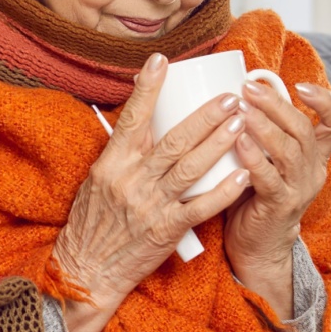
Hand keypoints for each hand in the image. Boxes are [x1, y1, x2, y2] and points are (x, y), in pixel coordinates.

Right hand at [53, 53, 252, 331]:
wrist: (87, 271)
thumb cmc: (93, 223)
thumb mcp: (97, 181)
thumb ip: (120, 153)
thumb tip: (138, 119)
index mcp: (111, 163)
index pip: (132, 118)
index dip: (148, 87)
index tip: (163, 60)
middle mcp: (131, 180)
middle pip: (173, 140)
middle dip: (205, 116)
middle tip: (231, 97)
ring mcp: (150, 206)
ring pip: (191, 168)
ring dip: (219, 143)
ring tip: (241, 123)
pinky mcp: (166, 230)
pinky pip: (200, 207)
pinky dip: (223, 191)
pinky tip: (243, 175)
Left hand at [222, 80, 330, 319]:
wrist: (257, 246)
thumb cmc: (256, 194)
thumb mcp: (270, 159)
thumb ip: (266, 131)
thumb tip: (241, 91)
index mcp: (314, 156)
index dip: (326, 101)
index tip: (300, 85)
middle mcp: (312, 170)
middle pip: (305, 129)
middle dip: (277, 104)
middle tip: (249, 88)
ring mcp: (299, 189)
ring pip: (290, 151)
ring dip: (265, 126)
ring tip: (242, 109)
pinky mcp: (279, 206)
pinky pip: (269, 178)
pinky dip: (254, 157)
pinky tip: (238, 141)